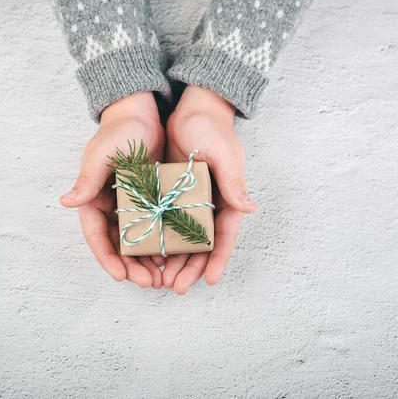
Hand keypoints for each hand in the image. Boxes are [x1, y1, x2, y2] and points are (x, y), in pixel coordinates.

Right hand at [60, 92, 164, 288]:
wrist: (141, 114)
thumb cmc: (118, 132)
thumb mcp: (102, 155)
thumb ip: (87, 180)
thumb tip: (67, 202)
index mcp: (94, 199)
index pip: (97, 236)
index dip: (107, 258)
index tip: (120, 277)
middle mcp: (111, 207)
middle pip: (118, 246)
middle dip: (131, 267)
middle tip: (149, 283)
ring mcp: (131, 206)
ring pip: (137, 242)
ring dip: (147, 261)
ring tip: (163, 279)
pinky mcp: (150, 201)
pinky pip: (154, 228)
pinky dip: (161, 243)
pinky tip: (174, 257)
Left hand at [163, 85, 256, 293]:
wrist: (192, 110)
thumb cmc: (213, 129)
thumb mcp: (224, 154)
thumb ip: (233, 182)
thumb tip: (249, 208)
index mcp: (227, 198)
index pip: (224, 236)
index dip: (219, 259)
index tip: (210, 280)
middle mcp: (209, 205)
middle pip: (202, 245)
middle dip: (191, 268)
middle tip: (178, 288)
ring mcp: (189, 202)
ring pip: (182, 239)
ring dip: (174, 260)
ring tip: (161, 281)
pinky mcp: (171, 195)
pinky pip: (165, 223)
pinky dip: (159, 240)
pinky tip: (148, 256)